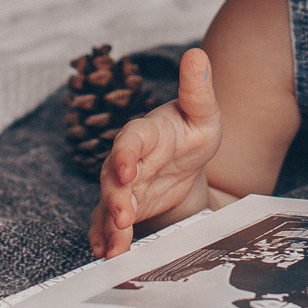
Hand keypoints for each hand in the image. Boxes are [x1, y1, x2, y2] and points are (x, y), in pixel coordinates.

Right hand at [89, 49, 222, 258]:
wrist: (187, 160)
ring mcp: (123, 185)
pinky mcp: (123, 207)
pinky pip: (107, 223)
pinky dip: (104, 238)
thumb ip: (198, 88)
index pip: (130, 140)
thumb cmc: (192, 131)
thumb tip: (197, 53)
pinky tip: (105, 253)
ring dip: (110, 225)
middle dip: (116, 199)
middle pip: (114, 178)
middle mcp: (127, 159)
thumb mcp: (203, 113)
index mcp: (144, 133)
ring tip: (114, 248)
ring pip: (108, 204)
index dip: (126, 154)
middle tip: (124, 218)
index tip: (129, 170)